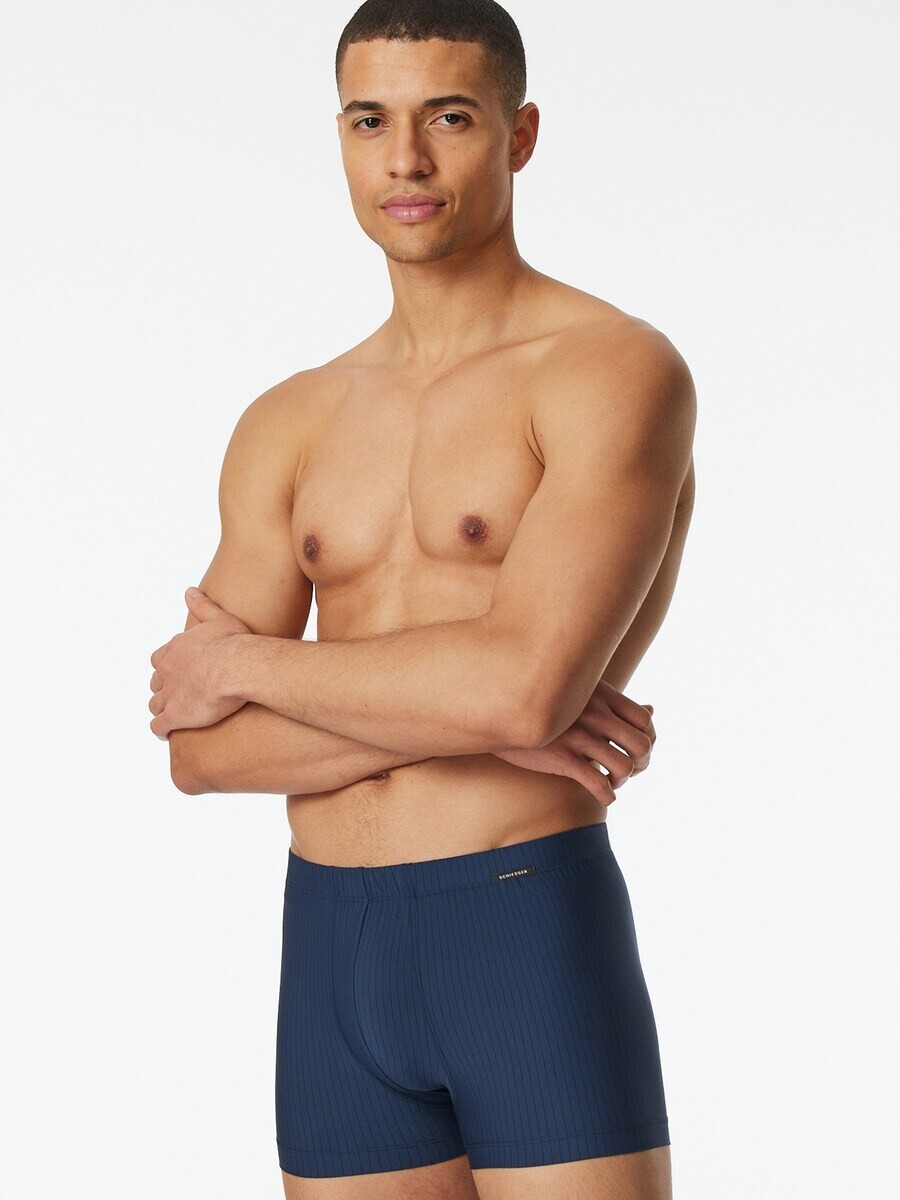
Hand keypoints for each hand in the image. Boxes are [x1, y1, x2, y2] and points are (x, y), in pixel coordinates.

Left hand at [148, 588, 250, 739]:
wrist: (239, 667)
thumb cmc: (235, 643)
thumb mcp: (219, 617)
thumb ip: (202, 605)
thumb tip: (189, 591)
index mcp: (175, 649)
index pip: (159, 660)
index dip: (167, 668)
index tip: (179, 674)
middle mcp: (167, 670)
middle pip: (155, 683)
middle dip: (164, 690)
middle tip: (180, 696)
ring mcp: (169, 694)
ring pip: (154, 705)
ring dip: (162, 710)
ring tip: (175, 717)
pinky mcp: (175, 715)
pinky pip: (158, 727)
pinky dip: (161, 730)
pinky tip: (169, 732)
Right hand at [493, 680, 655, 805]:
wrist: (498, 710)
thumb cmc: (543, 703)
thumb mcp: (581, 693)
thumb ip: (616, 703)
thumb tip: (652, 709)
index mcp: (600, 694)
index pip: (644, 718)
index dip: (648, 738)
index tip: (636, 749)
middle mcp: (594, 712)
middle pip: (641, 745)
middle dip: (641, 764)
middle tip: (630, 770)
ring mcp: (579, 736)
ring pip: (624, 767)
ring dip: (623, 781)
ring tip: (613, 782)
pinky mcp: (563, 757)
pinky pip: (598, 783)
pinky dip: (607, 795)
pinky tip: (602, 795)